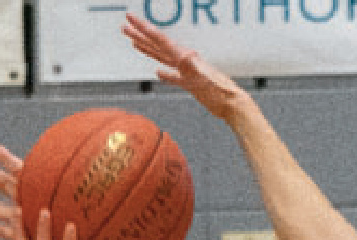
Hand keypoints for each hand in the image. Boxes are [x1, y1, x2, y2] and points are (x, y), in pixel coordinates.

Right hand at [122, 14, 245, 121]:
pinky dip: (164, 73)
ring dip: (147, 50)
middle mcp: (184, 60)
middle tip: (124, 25)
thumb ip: (193, 67)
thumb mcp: (204, 78)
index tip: (129, 18)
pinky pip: (172, 76)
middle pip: (157, 45)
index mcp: (184, 56)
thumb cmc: (220, 92)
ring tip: (134, 42)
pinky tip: (157, 72)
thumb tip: (185, 57)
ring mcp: (186, 72)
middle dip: (140, 35)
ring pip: (162, 58)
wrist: (232, 104)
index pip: (159, 39)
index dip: (143, 28)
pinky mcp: (190, 84)